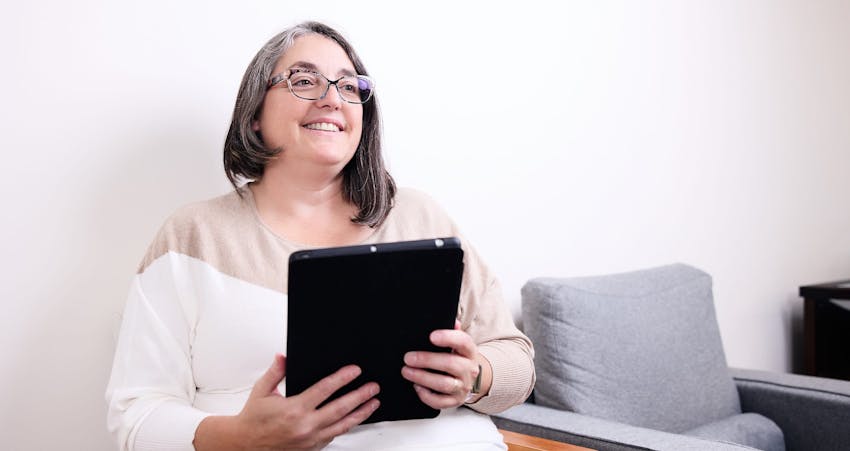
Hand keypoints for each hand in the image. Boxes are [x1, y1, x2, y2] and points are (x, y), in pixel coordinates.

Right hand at [198, 354, 379, 449]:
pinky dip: (347, 426)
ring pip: (343, 425)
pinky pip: (334, 436)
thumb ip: (276, 371)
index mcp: (294, 409)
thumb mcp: (262, 390)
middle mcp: (305, 426)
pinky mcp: (311, 448)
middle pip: (341, 408)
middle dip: (360, 395)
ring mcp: (310, 439)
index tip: (355, 370)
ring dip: (361, 413)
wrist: (244, 444)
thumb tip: (284, 356)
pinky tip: (355, 418)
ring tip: (373, 403)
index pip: (325, 389)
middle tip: (373, 387)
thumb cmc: (253, 418)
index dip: (343, 378)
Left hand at [400, 321, 484, 408]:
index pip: (463, 342)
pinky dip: (426, 395)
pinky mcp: (455, 401)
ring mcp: (463, 386)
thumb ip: (453, 331)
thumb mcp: (458, 343)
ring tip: (406, 371)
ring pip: (444, 384)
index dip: (448, 338)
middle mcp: (469, 369)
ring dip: (423, 377)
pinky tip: (416, 386)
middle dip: (427, 360)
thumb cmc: (458, 357)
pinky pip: (440, 402)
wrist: (469, 378)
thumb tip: (451, 320)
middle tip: (408, 357)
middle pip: (450, 364)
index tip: (432, 336)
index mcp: (469, 351)